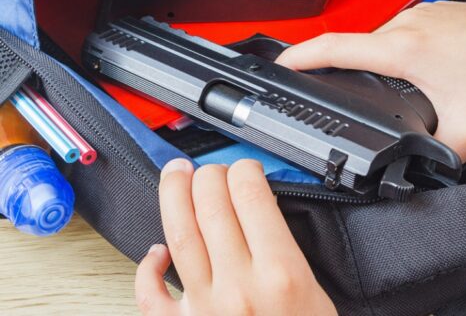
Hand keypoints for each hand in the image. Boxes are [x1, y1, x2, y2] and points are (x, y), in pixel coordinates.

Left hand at [135, 158, 336, 315]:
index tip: (245, 168)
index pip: (250, 195)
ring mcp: (204, 308)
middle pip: (210, 205)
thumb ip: (286, 247)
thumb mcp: (314, 291)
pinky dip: (146, 268)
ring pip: (178, 233)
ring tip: (175, 175)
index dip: (244, 169)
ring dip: (173, 195)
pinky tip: (156, 251)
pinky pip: (150, 295)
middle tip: (210, 169)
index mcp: (280, 274)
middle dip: (208, 174)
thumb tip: (259, 207)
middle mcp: (238, 287)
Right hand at [276, 1, 465, 161]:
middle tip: (334, 92)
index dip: (299, 56)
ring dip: (372, 63)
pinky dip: (395, 52)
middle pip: (352, 46)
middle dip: (336, 69)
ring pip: (377, 40)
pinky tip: (417, 71)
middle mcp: (407, 25)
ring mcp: (421, 15)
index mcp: (404, 49)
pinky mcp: (434, 14)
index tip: (280, 66)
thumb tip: (410, 174)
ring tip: (386, 87)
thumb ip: (433, 159)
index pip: (334, 47)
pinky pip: (399, 32)